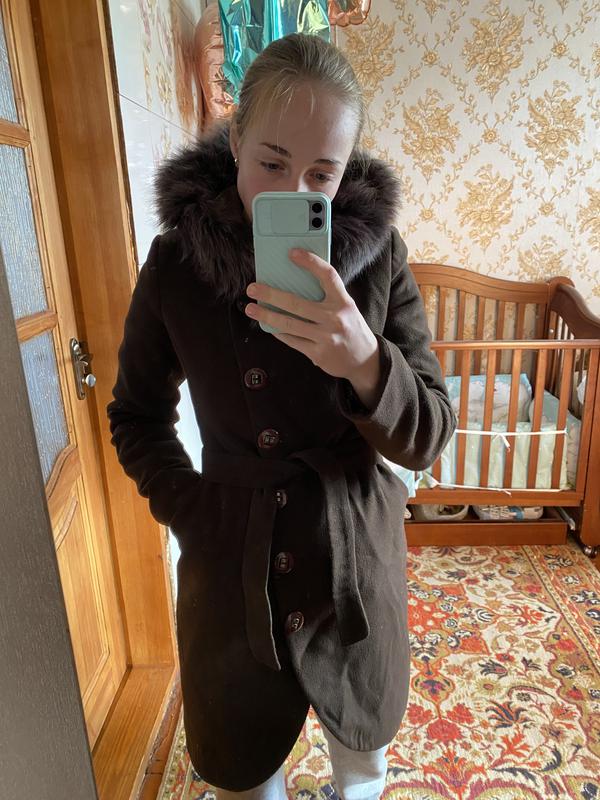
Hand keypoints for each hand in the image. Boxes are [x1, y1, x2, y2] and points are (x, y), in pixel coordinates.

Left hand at [245, 248, 378, 384]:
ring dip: (266, 316)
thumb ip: (327, 297)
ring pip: (289, 324)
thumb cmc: (350, 328)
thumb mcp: (346, 308)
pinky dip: (278, 332)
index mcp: (343, 302)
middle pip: (297, 303)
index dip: (311, 262)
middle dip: (271, 295)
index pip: (327, 276)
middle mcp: (335, 319)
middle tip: (252, 288)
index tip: (292, 253)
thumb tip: (294, 282)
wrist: (364, 360)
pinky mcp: (318, 354)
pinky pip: (292, 341)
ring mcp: (326, 338)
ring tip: (250, 308)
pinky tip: (269, 326)